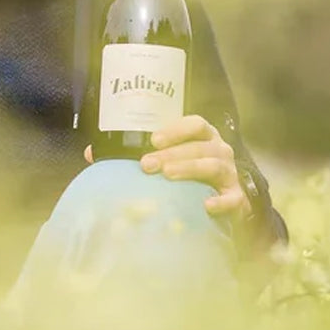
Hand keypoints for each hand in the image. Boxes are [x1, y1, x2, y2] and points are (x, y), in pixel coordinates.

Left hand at [84, 114, 249, 220]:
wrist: (224, 201)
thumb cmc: (188, 173)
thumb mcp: (167, 158)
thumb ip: (133, 154)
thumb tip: (91, 154)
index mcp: (204, 136)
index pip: (195, 123)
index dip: (175, 129)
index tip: (152, 139)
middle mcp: (219, 150)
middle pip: (198, 145)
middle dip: (171, 153)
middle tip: (147, 164)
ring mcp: (230, 173)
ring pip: (213, 165)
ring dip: (190, 168)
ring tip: (168, 175)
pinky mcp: (238, 198)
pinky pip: (233, 198)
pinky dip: (221, 201)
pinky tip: (205, 205)